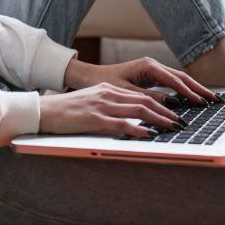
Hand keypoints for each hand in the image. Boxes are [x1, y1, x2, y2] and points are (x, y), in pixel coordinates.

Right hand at [38, 81, 186, 138]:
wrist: (43, 111)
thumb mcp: (91, 104)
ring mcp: (101, 106)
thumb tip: (130, 119)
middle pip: (144, 101)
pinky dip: (137, 128)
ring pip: (137, 110)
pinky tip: (149, 134)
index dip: (161, 105)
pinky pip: (120, 123)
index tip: (174, 114)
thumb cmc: (66, 111)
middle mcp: (107, 94)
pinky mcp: (93, 119)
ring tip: (172, 128)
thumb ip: (110, 108)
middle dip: (166, 112)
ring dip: (158, 120)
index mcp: (108, 89)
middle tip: (181, 122)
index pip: (140, 95)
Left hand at [64, 56, 218, 105]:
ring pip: (179, 80)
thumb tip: (171, 106)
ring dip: (194, 90)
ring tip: (209, 100)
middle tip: (215, 100)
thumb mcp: (126, 93)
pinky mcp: (151, 76)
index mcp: (148, 66)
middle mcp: (153, 65)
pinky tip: (192, 100)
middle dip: (199, 89)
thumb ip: (148, 98)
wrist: (91, 77)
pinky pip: (172, 84)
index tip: (201, 103)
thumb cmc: (105, 83)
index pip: (175, 80)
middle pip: (182, 77)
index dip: (189, 93)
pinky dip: (184, 91)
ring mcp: (153, 70)